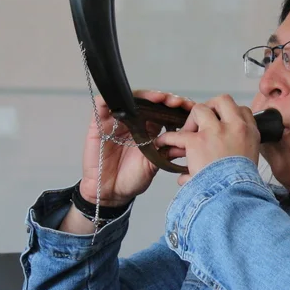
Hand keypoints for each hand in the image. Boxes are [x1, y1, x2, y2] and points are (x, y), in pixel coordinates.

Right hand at [78, 90, 194, 205]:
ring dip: (146, 96)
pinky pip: (101, 105)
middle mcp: (133, 123)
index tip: (190, 108)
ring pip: (130, 99)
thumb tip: (186, 139)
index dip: (176, 107)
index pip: (163, 111)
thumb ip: (167, 150)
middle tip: (178, 102)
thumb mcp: (154, 164)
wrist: (111, 193)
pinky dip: (111, 98)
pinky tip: (124, 98)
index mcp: (149, 130)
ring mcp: (116, 121)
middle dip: (165, 98)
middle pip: (149, 101)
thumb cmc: (132, 179)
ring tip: (160, 98)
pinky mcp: (98, 124)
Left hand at [155, 94, 258, 185]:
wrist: (235, 195)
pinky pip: (177, 135)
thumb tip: (223, 155)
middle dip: (211, 107)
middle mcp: (234, 126)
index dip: (231, 114)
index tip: (223, 123)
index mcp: (250, 132)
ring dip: (191, 120)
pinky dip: (168, 139)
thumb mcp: (251, 163)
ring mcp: (215, 131)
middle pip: (222, 101)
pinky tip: (163, 144)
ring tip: (187, 134)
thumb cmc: (243, 185)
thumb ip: (239, 153)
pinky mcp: (197, 141)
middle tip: (203, 122)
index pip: (243, 110)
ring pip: (200, 109)